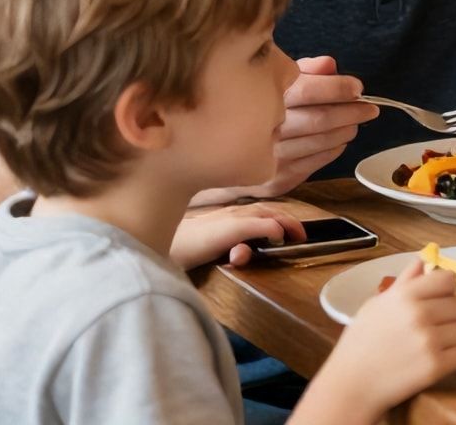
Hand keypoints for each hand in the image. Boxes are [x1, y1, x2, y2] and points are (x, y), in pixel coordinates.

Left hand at [170, 204, 306, 269]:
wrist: (152, 242)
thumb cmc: (192, 240)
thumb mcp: (230, 232)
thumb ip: (256, 227)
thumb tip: (280, 230)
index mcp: (240, 214)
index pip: (273, 214)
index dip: (290, 223)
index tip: (303, 237)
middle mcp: (232, 215)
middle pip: (264, 214)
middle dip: (283, 223)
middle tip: (297, 238)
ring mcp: (220, 224)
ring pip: (252, 220)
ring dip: (269, 226)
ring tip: (279, 237)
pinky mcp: (210, 235)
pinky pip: (238, 229)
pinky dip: (252, 232)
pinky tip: (248, 241)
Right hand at [195, 55, 378, 204]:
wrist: (207, 154)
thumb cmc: (244, 110)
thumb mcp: (267, 81)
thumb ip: (301, 71)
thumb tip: (330, 64)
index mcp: (258, 97)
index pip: (308, 90)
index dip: (338, 87)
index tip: (357, 87)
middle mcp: (261, 129)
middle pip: (321, 119)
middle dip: (352, 111)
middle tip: (369, 107)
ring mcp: (267, 158)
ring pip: (322, 142)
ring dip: (346, 130)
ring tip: (355, 122)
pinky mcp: (273, 180)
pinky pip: (315, 163)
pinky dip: (333, 149)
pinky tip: (338, 140)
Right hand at [313, 259, 455, 413]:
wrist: (351, 386)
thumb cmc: (359, 343)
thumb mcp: (376, 305)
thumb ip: (403, 283)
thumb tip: (423, 262)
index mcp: (405, 295)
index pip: (449, 279)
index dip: (446, 289)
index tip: (437, 298)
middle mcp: (421, 314)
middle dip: (449, 314)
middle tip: (432, 325)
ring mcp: (430, 341)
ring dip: (452, 336)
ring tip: (431, 343)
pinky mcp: (436, 366)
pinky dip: (452, 356)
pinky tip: (434, 358)